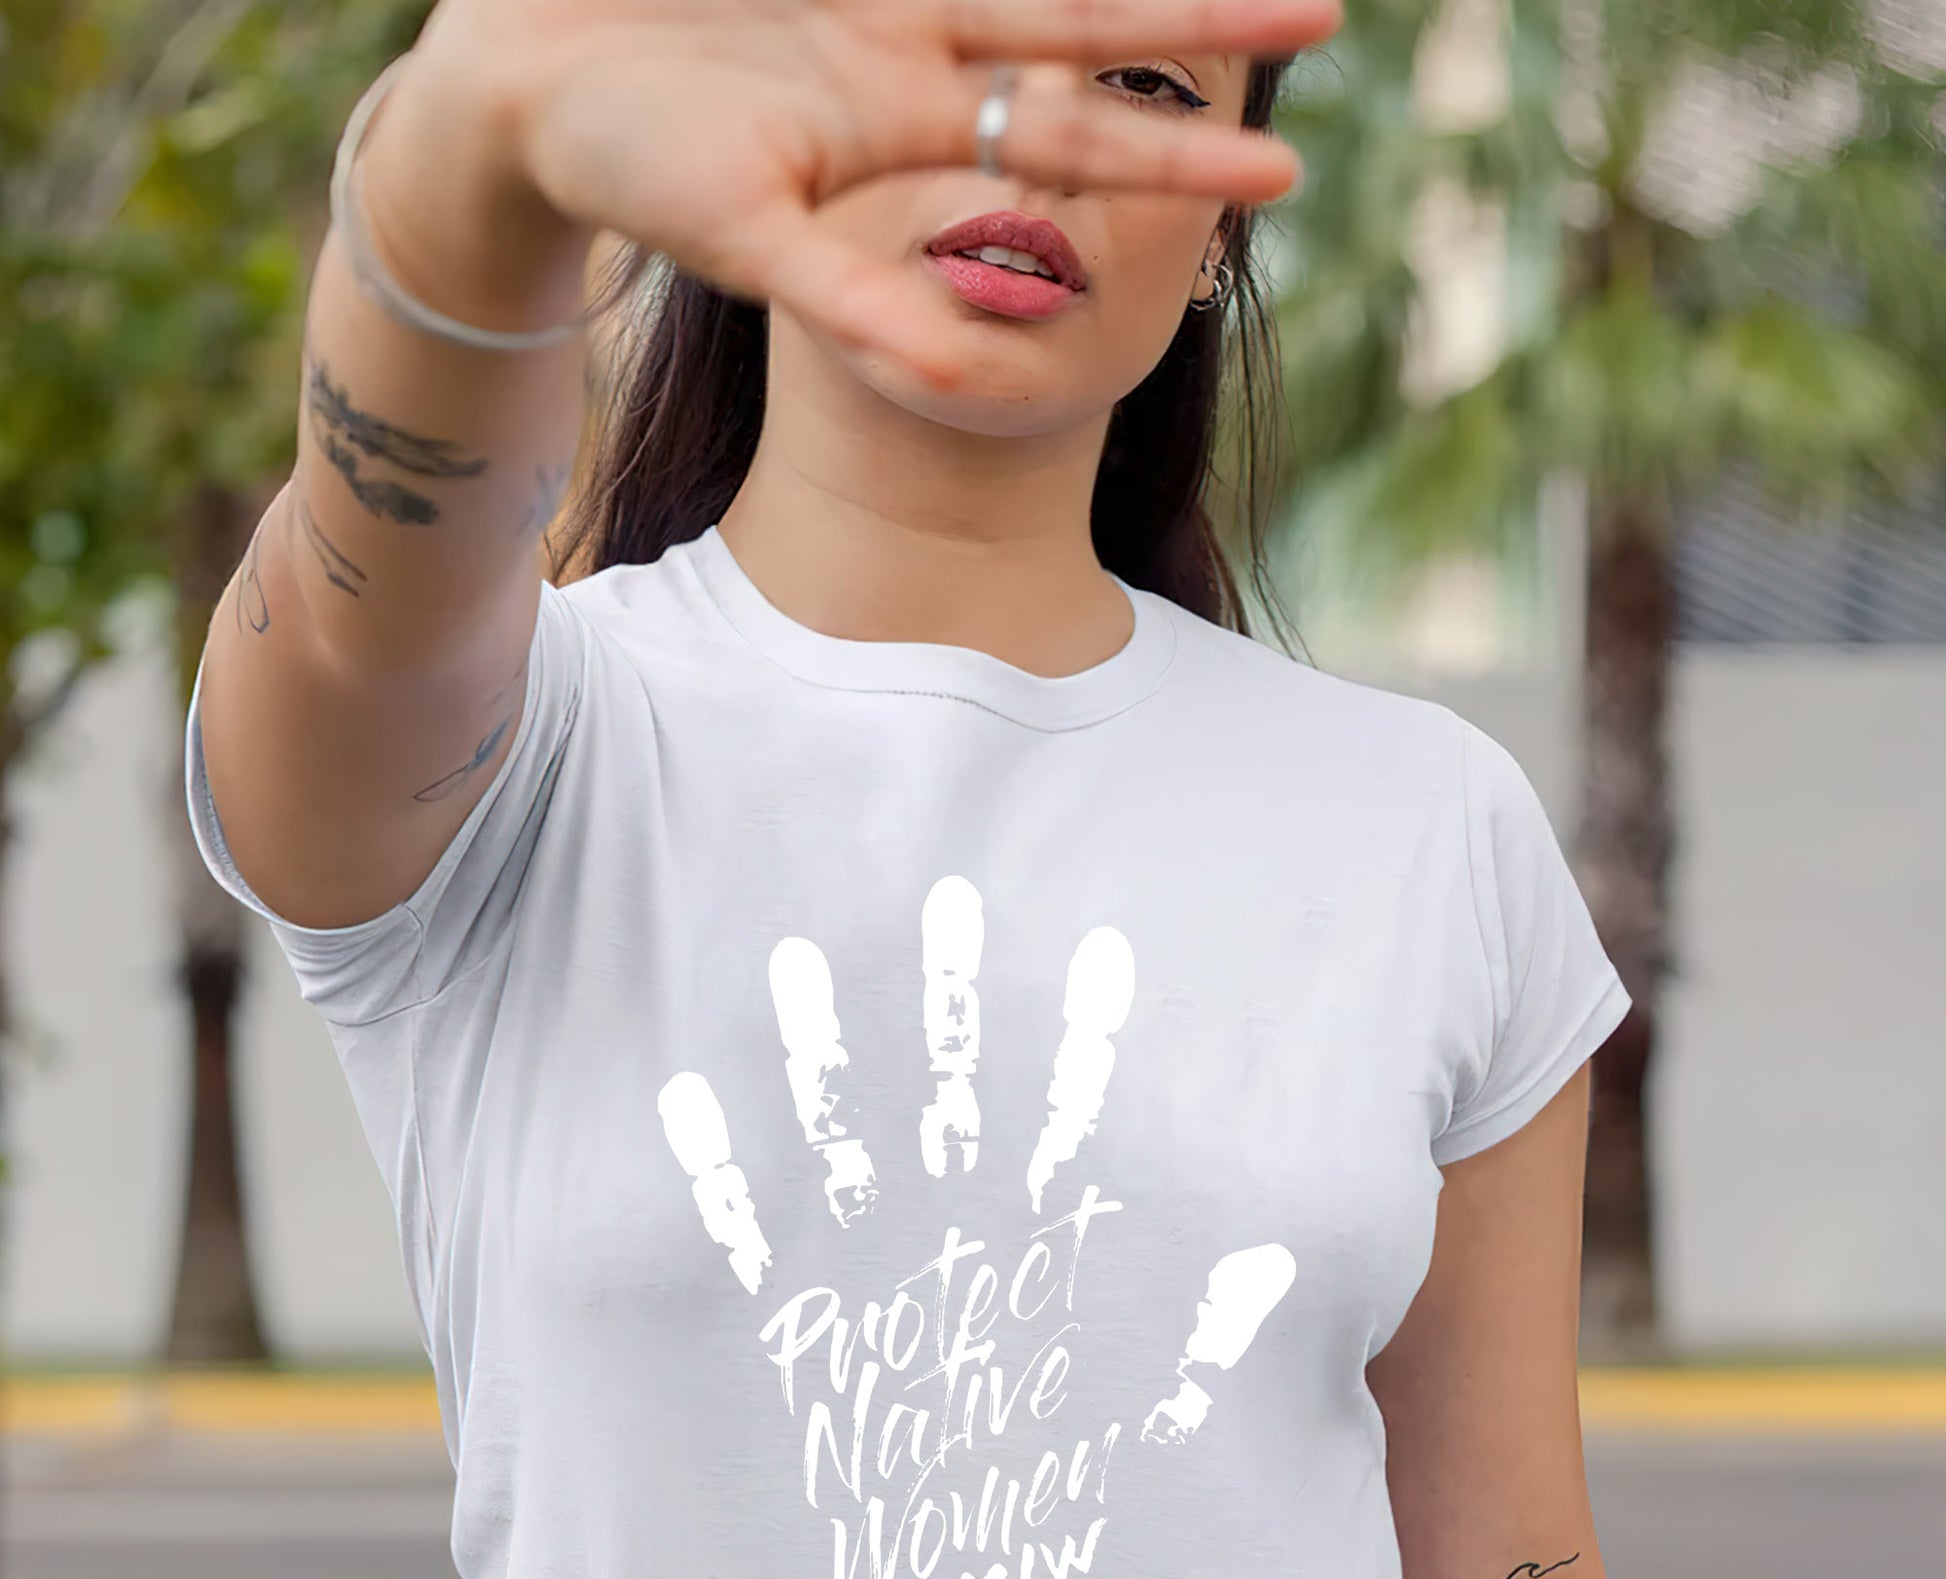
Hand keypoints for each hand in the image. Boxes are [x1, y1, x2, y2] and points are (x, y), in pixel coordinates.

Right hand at [404, 0, 1341, 383]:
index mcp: (906, 128)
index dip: (1176, 151)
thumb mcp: (751, 245)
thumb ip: (861, 307)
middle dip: (1200, 21)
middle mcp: (910, 53)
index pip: (1071, 136)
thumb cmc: (629, 176)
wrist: (524, 92)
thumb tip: (973, 381)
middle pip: (1085, 26)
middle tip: (1330, 13)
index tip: (1289, 174)